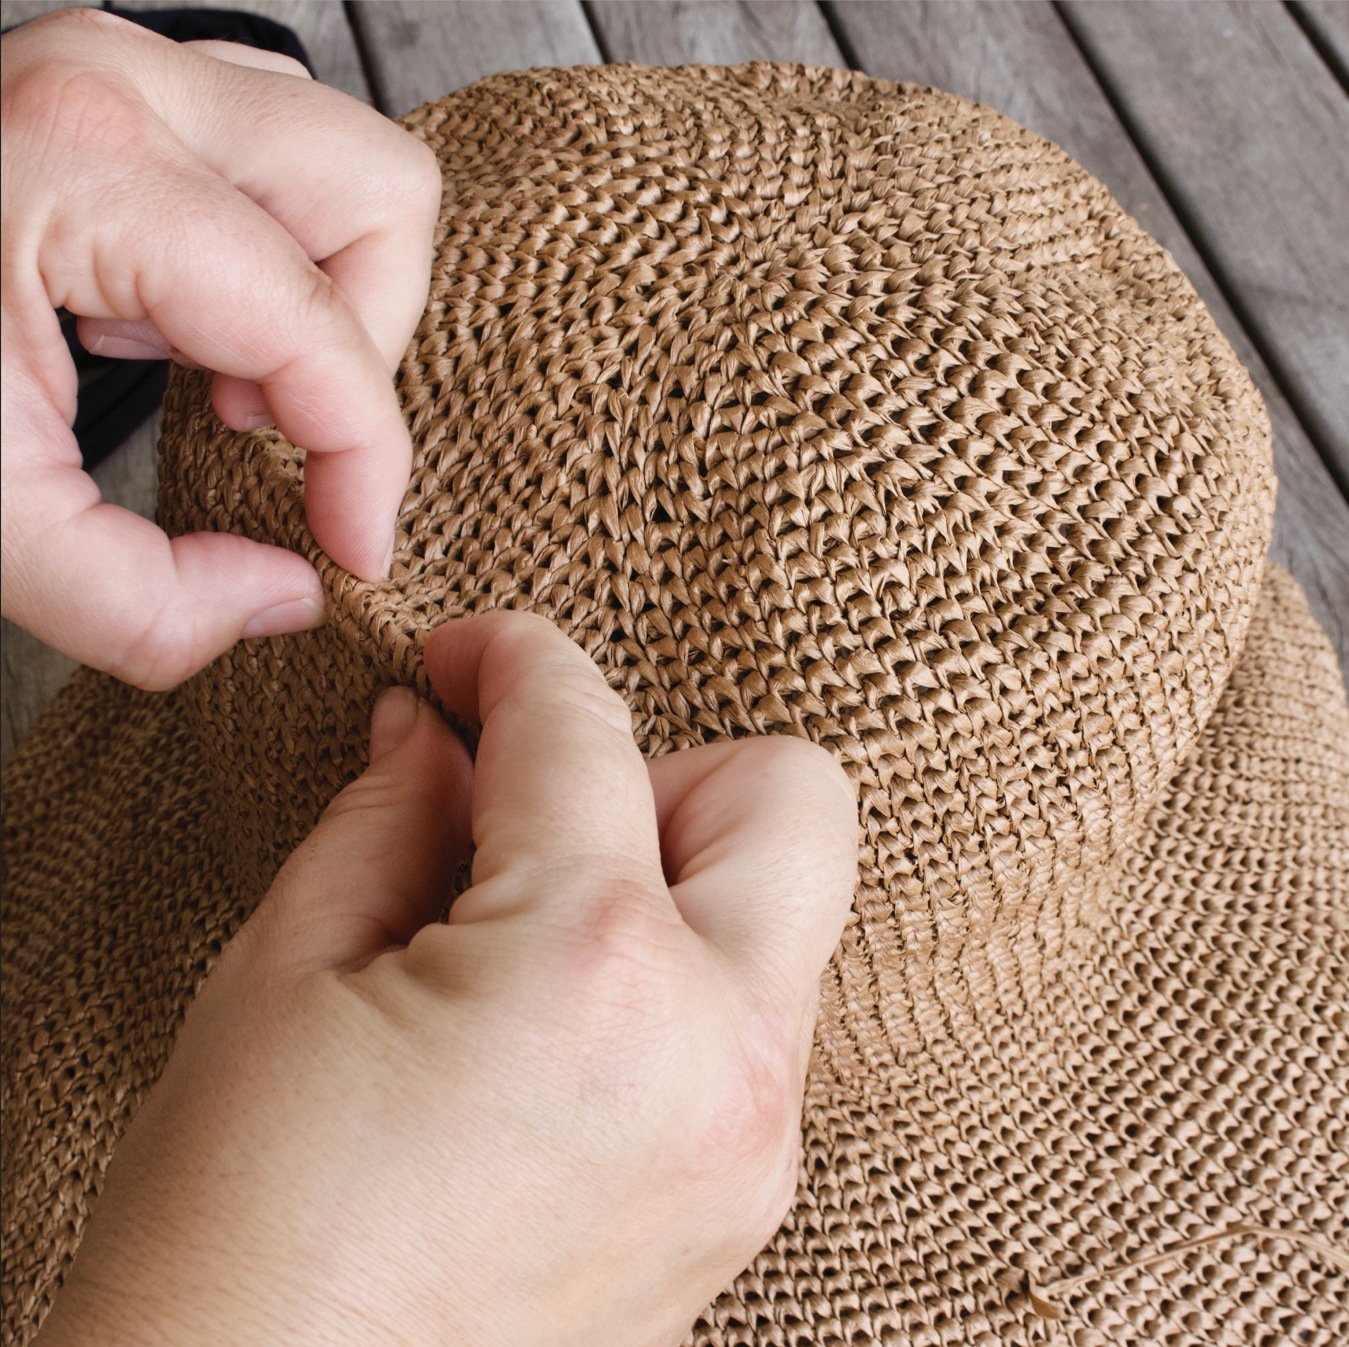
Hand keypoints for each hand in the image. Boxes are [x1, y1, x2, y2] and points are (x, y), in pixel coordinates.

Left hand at [1, 9, 440, 688]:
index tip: (350, 548)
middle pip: (380, 197)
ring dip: (329, 295)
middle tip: (274, 429)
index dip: (366, 464)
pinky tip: (190, 329)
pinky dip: (279, 261)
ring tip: (230, 378)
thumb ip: (142, 604)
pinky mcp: (123, 97)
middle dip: (365, 345)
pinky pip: (282, 161)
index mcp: (84, 167)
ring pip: (348, 166)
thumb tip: (286, 594)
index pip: (317, 326)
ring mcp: (126, 74)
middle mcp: (124, 87)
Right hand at [32, 612, 857, 1346]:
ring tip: (524, 934)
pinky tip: (552, 1023)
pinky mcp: (744, 1204)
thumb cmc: (235, 1231)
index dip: (514, 658)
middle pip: (789, 797)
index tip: (466, 659)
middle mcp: (719, 1050)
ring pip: (780, 913)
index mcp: (592, 967)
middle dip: (665, 767)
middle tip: (534, 817)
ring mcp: (752, 1141)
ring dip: (670, 878)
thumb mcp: (283, 977)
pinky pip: (754, 1020)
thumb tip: (434, 735)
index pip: (585, 730)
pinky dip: (674, 976)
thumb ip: (389, 819)